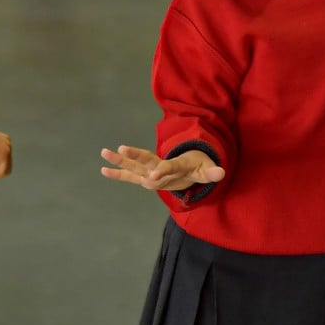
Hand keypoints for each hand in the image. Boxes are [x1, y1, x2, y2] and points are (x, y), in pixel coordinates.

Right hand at [100, 146, 223, 191]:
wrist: (190, 164)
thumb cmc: (199, 166)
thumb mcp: (207, 170)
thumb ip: (212, 172)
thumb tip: (222, 172)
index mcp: (177, 164)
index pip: (169, 166)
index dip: (162, 171)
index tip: (152, 176)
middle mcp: (160, 165)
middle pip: (146, 159)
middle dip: (134, 155)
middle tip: (121, 148)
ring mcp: (151, 170)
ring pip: (134, 164)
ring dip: (120, 159)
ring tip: (104, 151)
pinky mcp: (146, 177)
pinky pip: (130, 175)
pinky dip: (118, 173)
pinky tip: (103, 170)